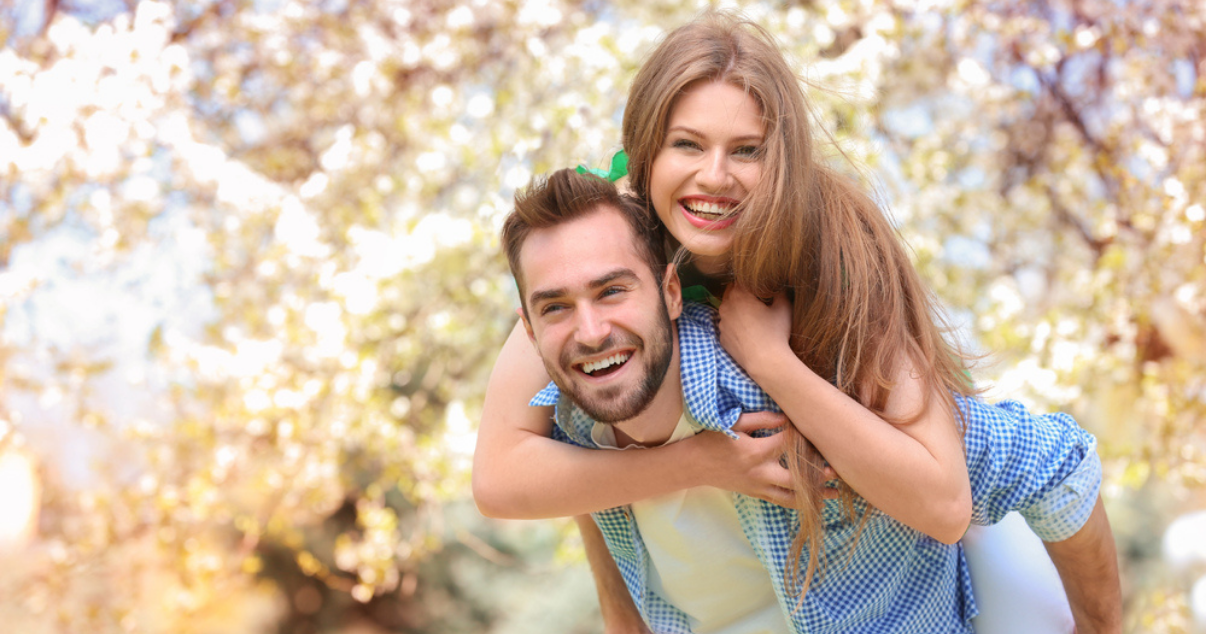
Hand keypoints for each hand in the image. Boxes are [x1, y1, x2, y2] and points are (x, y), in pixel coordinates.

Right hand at [686, 411, 837, 505]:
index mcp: (756, 451)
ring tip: (835, 493)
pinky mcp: (756, 494)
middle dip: (817, 474)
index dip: (803, 436)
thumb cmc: (712, 439)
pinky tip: (814, 503)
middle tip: (837, 470)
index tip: (815, 430)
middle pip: (796, 476)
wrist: (693, 465)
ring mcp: (758, 486)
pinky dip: (798, 502)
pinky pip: (780, 501)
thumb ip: (762, 419)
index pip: (788, 443)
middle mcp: (760, 472)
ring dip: (814, 494)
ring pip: (792, 495)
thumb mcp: (734, 423)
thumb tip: (786, 417)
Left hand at [717, 284, 793, 377]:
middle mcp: (725, 307)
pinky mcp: (722, 338)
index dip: (750, 283)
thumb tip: (779, 287)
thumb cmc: (775, 332)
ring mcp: (721, 323)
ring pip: (728, 310)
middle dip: (741, 294)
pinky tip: (747, 333)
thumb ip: (780, 292)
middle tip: (756, 301)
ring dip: (737, 310)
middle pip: (730, 293)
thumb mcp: (784, 308)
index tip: (759, 289)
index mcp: (738, 295)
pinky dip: (735, 326)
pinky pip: (727, 326)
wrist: (765, 362)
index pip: (739, 280)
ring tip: (752, 318)